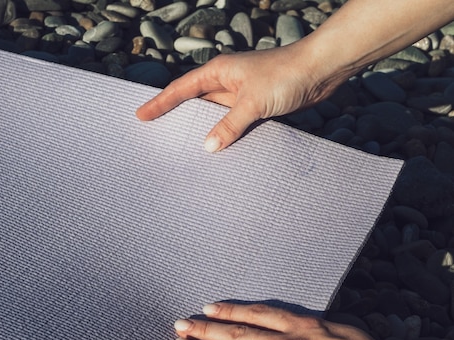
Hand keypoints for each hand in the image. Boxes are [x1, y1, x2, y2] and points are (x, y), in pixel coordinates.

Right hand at [136, 45, 334, 152]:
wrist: (321, 69)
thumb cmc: (286, 74)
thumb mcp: (253, 102)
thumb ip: (229, 125)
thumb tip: (207, 147)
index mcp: (218, 72)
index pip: (181, 89)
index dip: (160, 103)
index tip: (141, 115)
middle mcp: (226, 81)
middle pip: (193, 102)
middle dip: (174, 116)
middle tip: (154, 133)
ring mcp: (241, 93)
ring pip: (212, 114)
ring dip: (200, 128)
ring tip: (181, 147)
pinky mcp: (256, 104)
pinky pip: (231, 122)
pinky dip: (223, 134)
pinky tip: (217, 149)